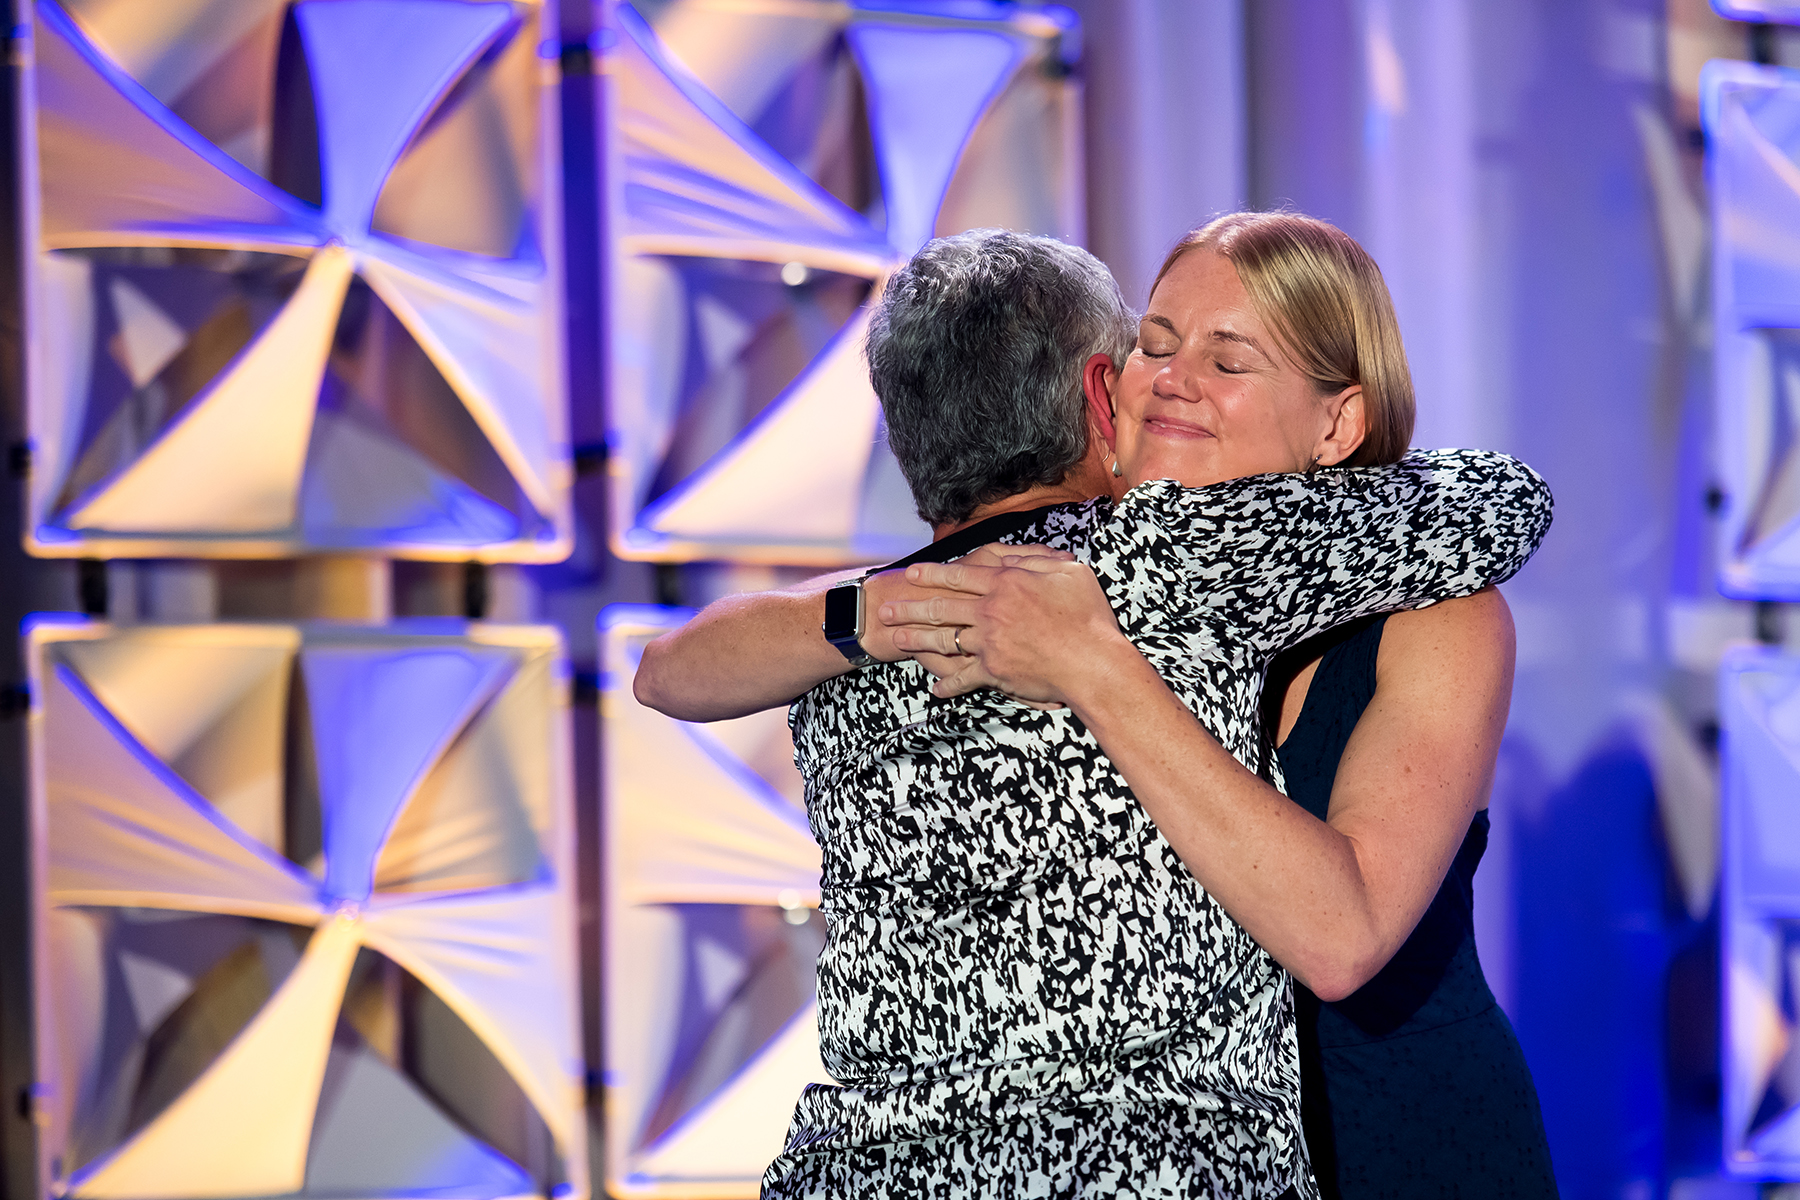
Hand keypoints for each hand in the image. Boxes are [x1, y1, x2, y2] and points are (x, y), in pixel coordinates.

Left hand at [859, 545, 1074, 671]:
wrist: (1092, 661)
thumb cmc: (1088, 615)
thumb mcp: (1067, 571)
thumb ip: (1036, 560)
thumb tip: (1013, 556)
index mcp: (1006, 583)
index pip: (960, 575)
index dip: (933, 574)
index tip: (911, 574)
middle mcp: (990, 610)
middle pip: (940, 606)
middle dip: (909, 607)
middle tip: (885, 608)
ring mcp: (988, 641)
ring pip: (943, 638)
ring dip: (916, 638)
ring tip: (896, 639)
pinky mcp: (993, 671)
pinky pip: (963, 677)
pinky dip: (947, 684)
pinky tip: (934, 688)